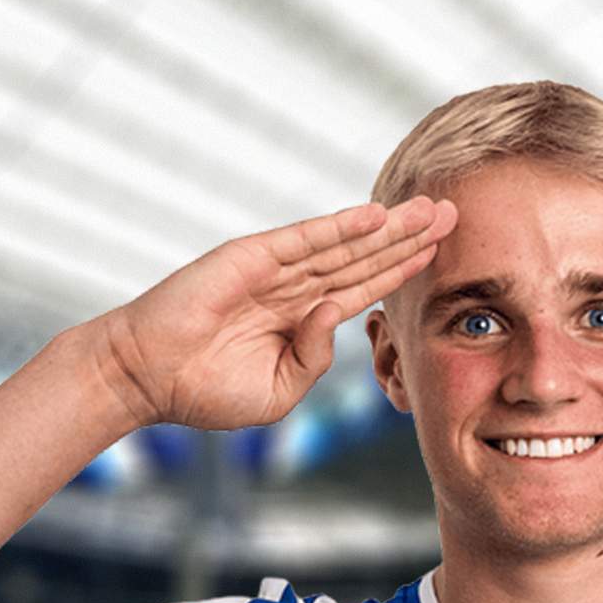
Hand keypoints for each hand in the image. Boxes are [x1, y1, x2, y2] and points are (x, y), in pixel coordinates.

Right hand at [94, 195, 457, 430]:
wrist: (147, 377)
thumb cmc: (204, 390)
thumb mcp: (278, 393)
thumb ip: (314, 359)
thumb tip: (337, 317)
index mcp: (302, 319)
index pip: (364, 288)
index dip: (403, 269)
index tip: (442, 253)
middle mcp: (294, 288)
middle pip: (364, 257)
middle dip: (410, 237)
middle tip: (455, 214)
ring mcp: (274, 269)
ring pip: (344, 245)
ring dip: (388, 226)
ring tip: (430, 208)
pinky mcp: (250, 258)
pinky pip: (303, 240)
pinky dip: (339, 227)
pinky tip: (376, 215)